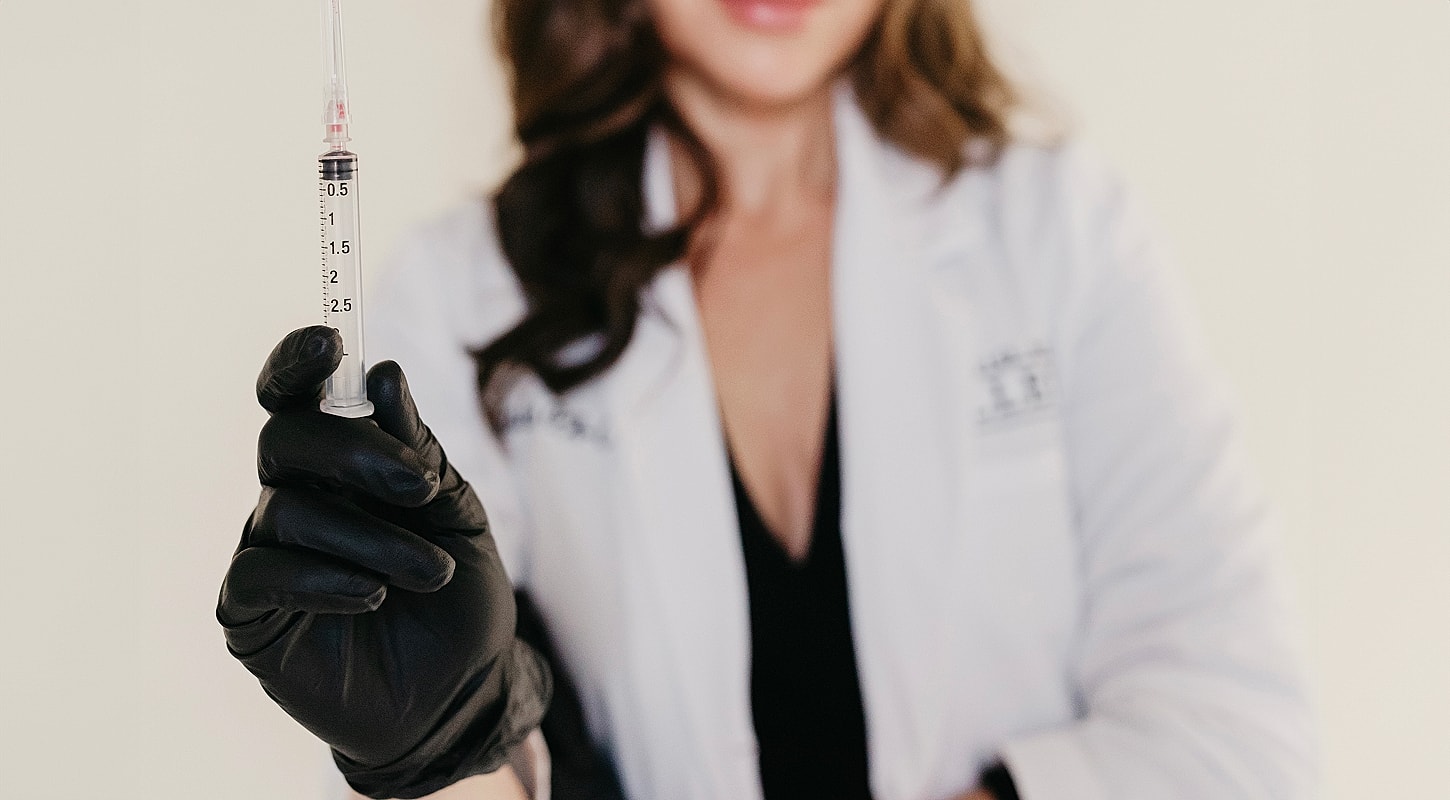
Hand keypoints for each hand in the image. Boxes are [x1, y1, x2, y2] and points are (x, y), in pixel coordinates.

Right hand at [218, 326, 549, 798]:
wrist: (461, 694)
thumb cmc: (458, 597)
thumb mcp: (458, 514)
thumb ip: (419, 450)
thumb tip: (382, 374)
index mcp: (343, 464)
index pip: (299, 396)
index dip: (298, 361)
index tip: (327, 341)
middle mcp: (296, 497)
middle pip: (286, 438)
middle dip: (354, 453)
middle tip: (418, 491)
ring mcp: (269, 553)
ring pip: (288, 509)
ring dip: (370, 538)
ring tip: (427, 574)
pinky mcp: (252, 615)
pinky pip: (263, 573)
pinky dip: (325, 579)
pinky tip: (372, 597)